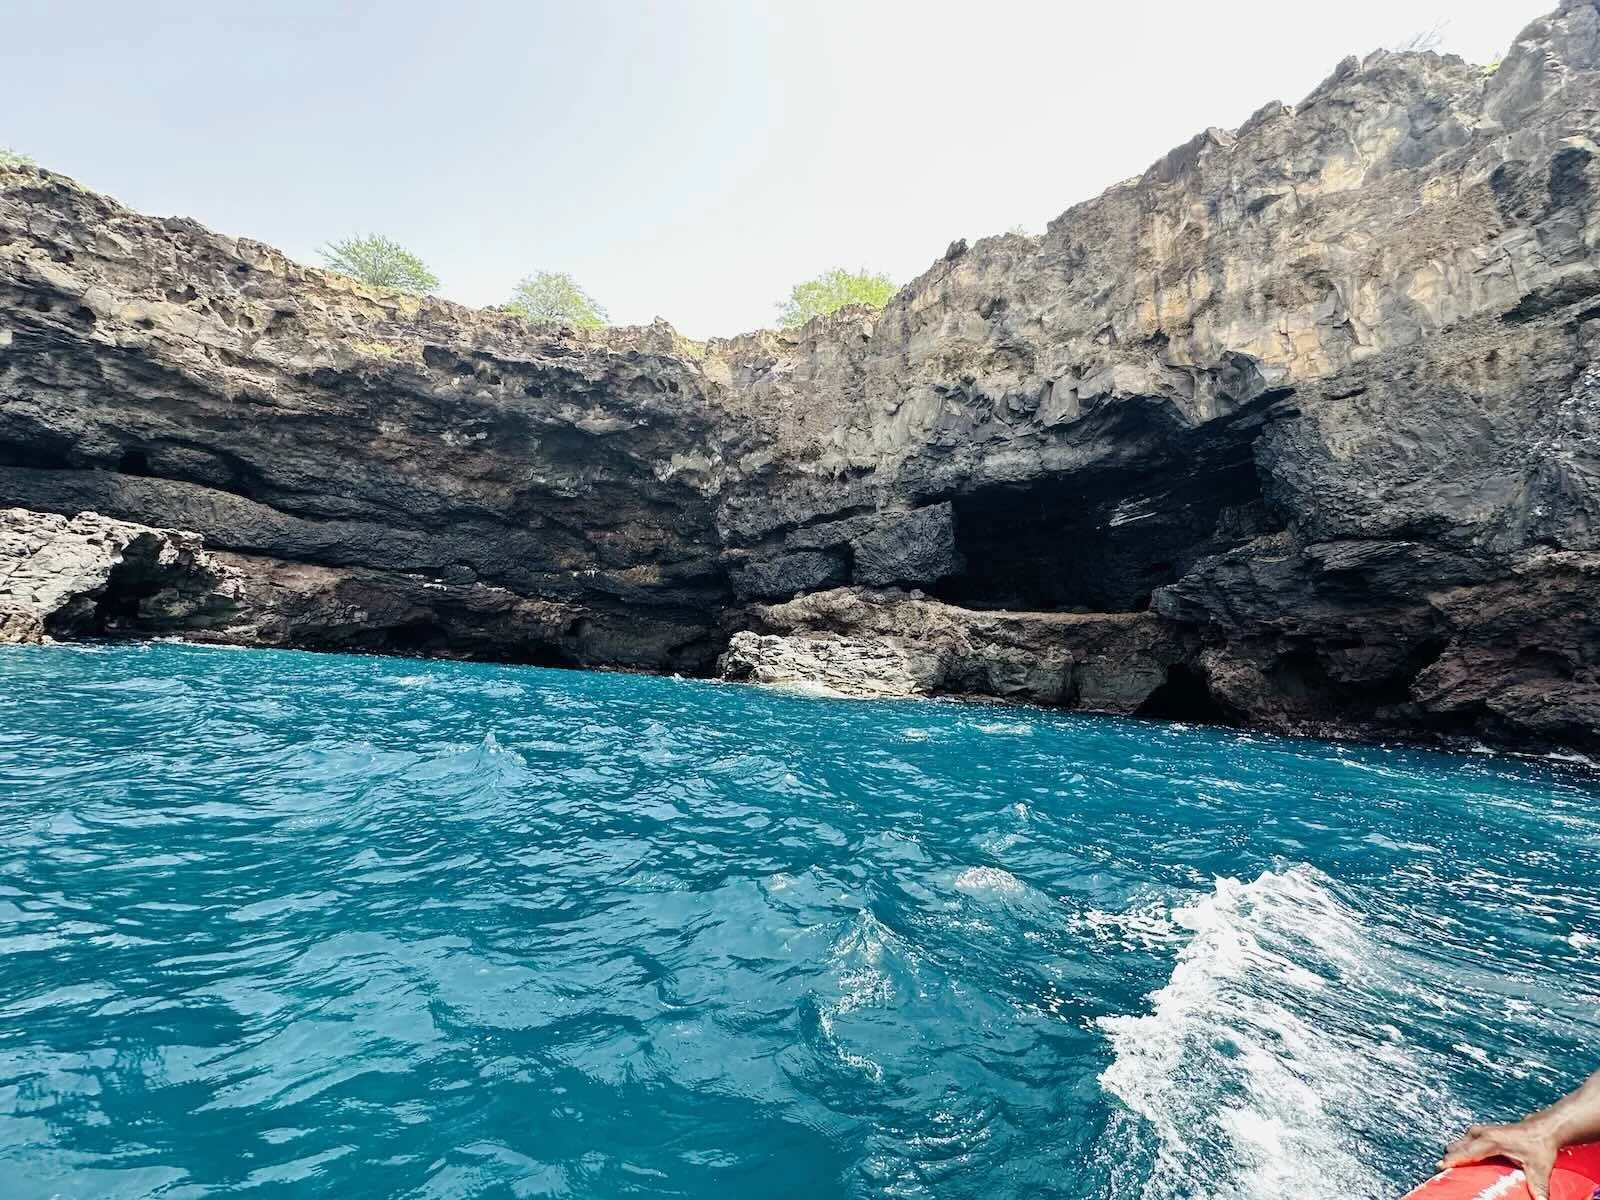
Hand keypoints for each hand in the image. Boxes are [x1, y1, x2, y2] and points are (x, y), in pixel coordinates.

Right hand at [1441, 1121, 1561, 1199]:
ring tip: (1452, 1163)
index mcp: (1493, 1141)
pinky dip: (1463, 1146)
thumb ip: (1538, 1186)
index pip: (1468, 1151)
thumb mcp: (1539, 1168)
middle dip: (1451, 1156)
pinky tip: (1465, 1154)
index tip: (1441, 1166)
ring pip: (1463, 1139)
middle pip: (1460, 1145)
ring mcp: (1485, 1130)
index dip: (1454, 1159)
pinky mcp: (1487, 1131)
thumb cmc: (1540, 1144)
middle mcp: (1485, 1133)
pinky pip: (1468, 1138)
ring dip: (1457, 1150)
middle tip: (1444, 1169)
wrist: (1545, 1127)